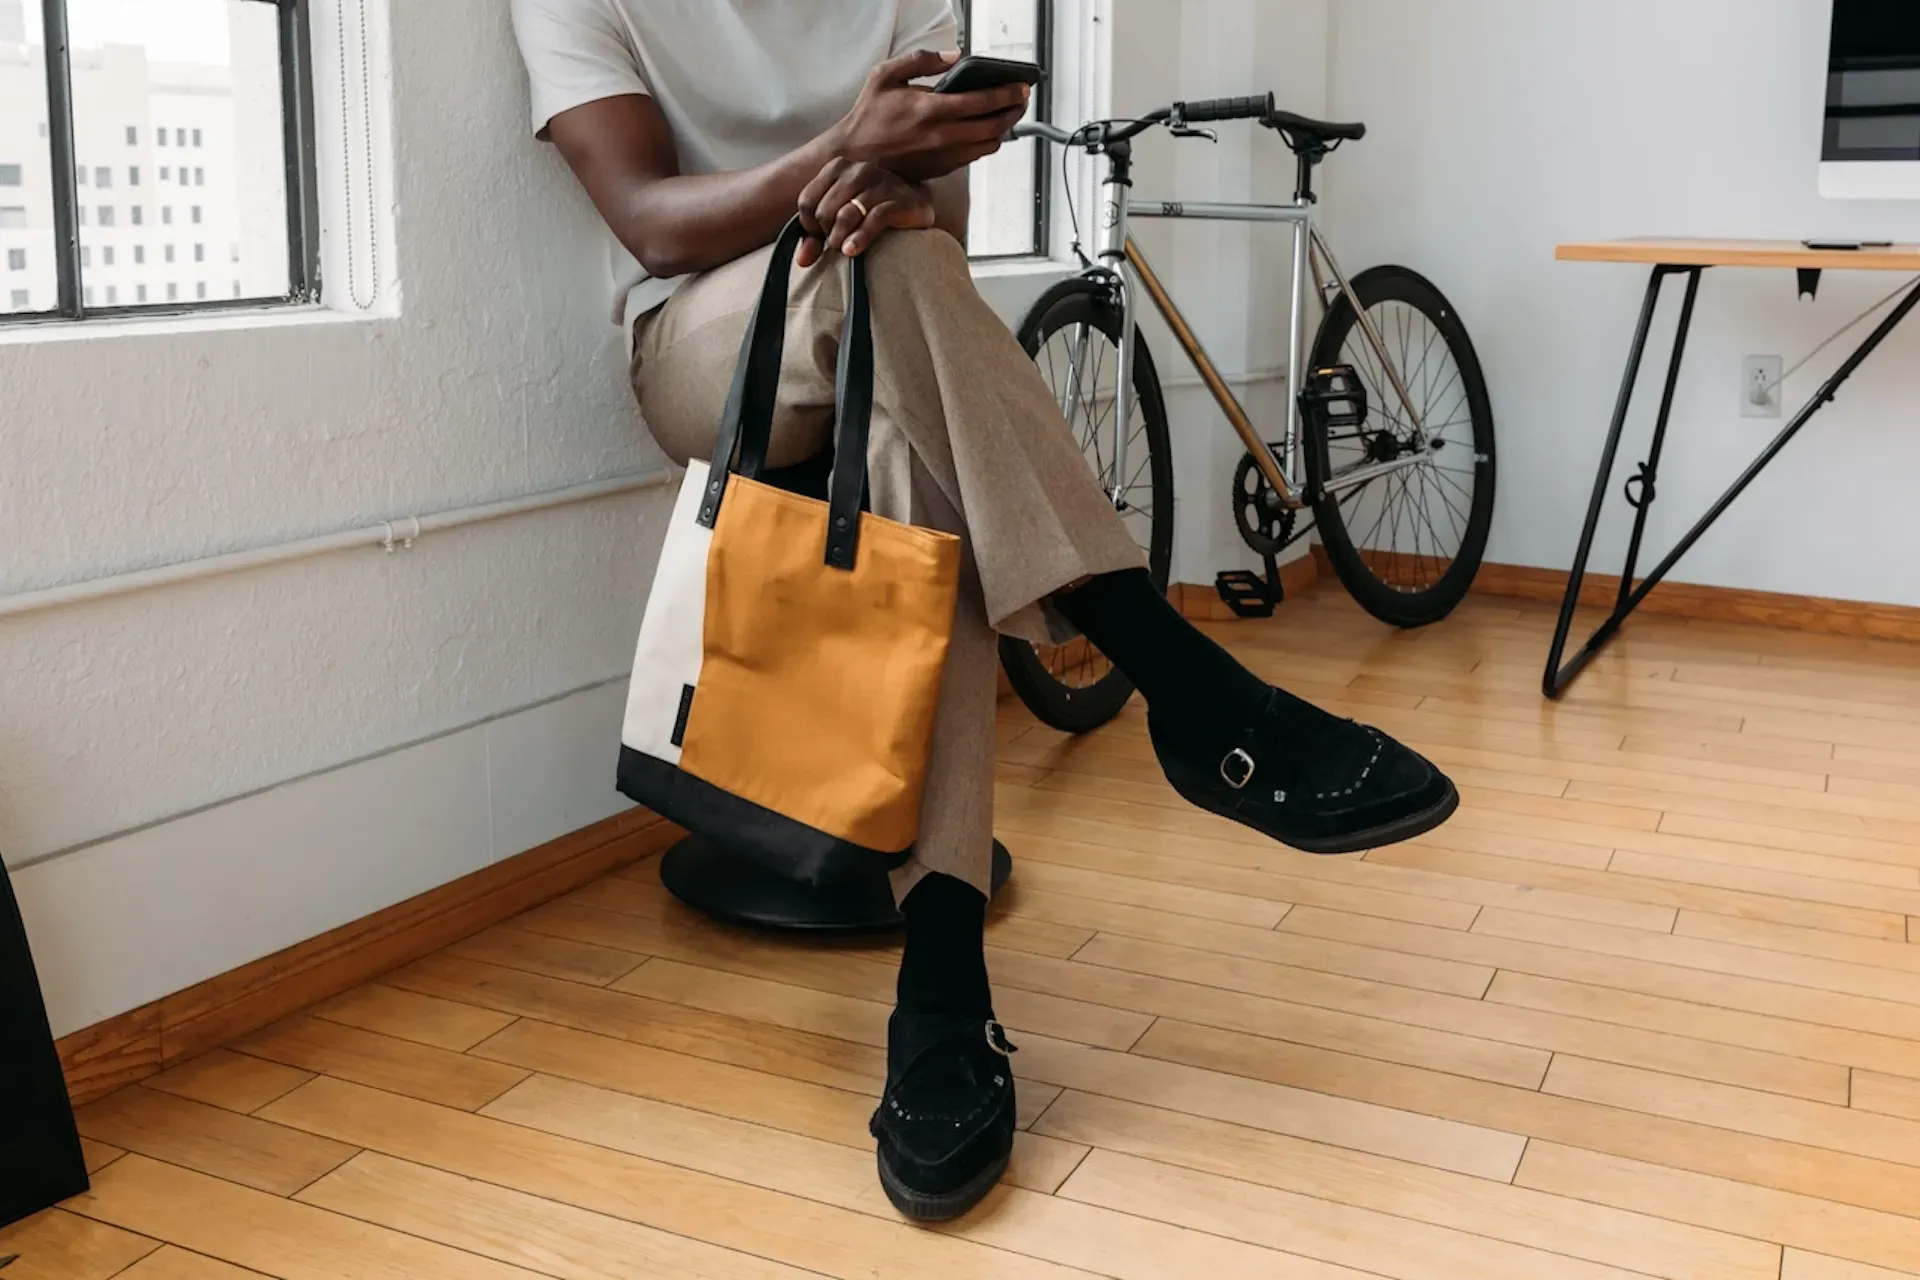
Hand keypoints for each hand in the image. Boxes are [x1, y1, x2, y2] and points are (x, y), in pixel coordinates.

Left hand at [796, 159, 936, 264]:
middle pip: (825, 210)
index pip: (807, 200)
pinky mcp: (899, 199)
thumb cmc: (872, 211)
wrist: (916, 207)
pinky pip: (873, 220)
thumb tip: (802, 261)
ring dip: (840, 239)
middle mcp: (858, 170)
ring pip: (846, 215)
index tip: (820, 238)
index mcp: (838, 167)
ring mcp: (881, 181)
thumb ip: (817, 236)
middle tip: (836, 246)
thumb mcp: (841, 218)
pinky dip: (860, 238)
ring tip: (843, 251)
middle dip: (826, 234)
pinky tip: (852, 251)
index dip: (809, 225)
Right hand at [833, 49, 1030, 182]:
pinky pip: (973, 156)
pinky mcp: (941, 168)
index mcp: (931, 109)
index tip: (1021, 86)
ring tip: (1006, 115)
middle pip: (994, 127)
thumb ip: (922, 61)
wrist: (854, 157)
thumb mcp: (886, 75)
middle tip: (1022, 100)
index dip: (1007, 94)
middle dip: (1014, 112)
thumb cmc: (869, 115)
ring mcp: (943, 156)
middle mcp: (942, 136)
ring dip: (1002, 130)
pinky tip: (984, 130)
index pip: (982, 102)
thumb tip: (954, 56)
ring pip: (988, 146)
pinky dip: (984, 143)